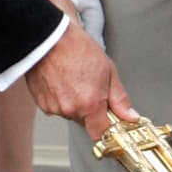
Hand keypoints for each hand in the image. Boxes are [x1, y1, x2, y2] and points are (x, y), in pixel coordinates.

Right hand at [25, 19, 134, 140]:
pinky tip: (63, 80)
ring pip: (70, 113)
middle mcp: (70, 109)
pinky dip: (61, 98)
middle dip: (91, 110)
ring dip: (75, 103)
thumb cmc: (77, 48)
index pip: (100, 134)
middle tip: (92, 88)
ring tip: (75, 79)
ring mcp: (53, 107)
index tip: (110, 122)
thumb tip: (129, 115)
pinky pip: (56, 107)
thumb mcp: (108, 71)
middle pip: (85, 122)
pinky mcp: (41, 103)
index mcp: (89, 104)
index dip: (107, 129)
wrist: (49, 36)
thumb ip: (119, 99)